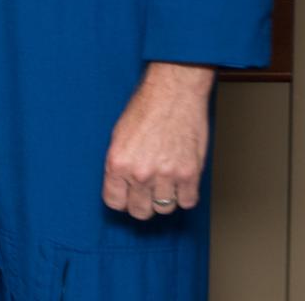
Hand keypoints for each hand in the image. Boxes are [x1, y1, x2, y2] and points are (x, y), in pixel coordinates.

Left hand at [103, 61, 213, 219]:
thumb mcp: (119, 136)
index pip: (114, 202)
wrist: (173, 93)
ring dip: (164, 200)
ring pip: (164, 209)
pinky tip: (180, 183)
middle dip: (141, 204)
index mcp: (118, 163)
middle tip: (145, 194)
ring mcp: (166, 175)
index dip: (120, 201)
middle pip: (140, 211)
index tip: (125, 197)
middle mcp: (140, 173)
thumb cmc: (146, 108)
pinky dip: (185, 196)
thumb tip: (122, 185)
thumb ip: (120, 164)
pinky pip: (187, 202)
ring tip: (164, 184)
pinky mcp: (190, 174)